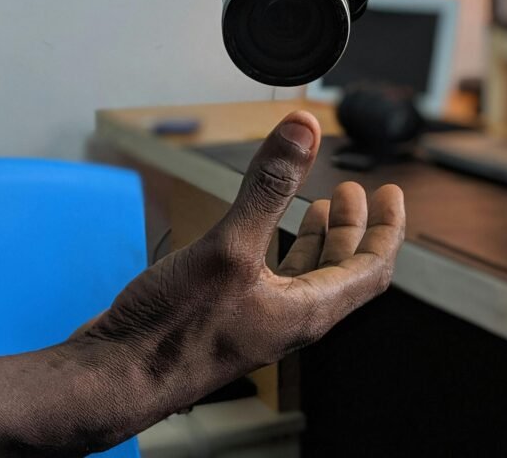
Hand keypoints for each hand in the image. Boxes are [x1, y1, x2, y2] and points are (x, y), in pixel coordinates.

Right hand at [0, 111, 403, 456]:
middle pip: (341, 270)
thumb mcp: (231, 247)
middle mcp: (288, 317)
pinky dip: (279, 246)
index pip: (371, 270)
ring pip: (305, 274)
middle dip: (353, 226)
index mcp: (306, 310)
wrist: (114, 378)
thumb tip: (305, 128)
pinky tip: (260, 228)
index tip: (391, 193)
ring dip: (318, 237)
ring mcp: (256, 318)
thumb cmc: (172, 331)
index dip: (386, 229)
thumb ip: (270, 186)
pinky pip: (270, 277)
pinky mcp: (225, 315)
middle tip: (353, 190)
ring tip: (318, 204)